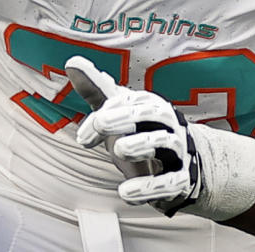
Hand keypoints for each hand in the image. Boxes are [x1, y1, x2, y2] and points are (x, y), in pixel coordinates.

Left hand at [65, 56, 201, 215]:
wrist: (181, 165)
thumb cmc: (141, 132)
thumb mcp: (118, 111)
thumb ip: (96, 90)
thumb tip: (72, 62)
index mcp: (148, 105)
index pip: (129, 101)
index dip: (106, 113)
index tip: (83, 138)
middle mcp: (166, 123)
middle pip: (151, 113)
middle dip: (125, 116)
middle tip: (101, 123)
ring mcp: (176, 150)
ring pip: (166, 142)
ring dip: (141, 144)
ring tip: (120, 150)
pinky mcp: (181, 179)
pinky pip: (170, 182)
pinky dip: (148, 187)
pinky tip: (126, 193)